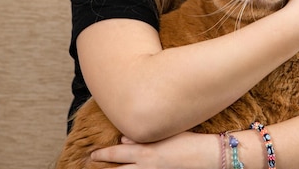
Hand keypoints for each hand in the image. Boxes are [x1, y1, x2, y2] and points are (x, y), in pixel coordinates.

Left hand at [90, 132, 218, 168]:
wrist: (206, 156)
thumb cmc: (188, 140)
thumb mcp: (164, 133)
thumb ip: (142, 136)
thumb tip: (124, 138)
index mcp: (145, 152)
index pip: (117, 153)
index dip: (103, 155)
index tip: (93, 155)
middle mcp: (146, 166)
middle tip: (92, 163)